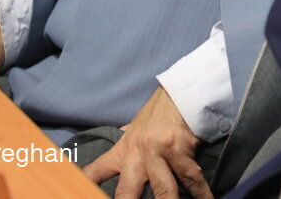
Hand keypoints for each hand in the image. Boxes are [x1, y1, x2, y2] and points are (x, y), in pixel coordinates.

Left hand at [84, 87, 213, 198]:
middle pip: (127, 191)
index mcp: (124, 149)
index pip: (98, 170)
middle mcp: (137, 153)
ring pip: (163, 189)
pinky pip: (191, 177)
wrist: (181, 92)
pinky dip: (201, 192)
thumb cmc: (160, 112)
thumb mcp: (137, 126)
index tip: (80, 193)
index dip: (87, 185)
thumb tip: (118, 139)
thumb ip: (128, 138)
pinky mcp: (179, 148)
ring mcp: (158, 151)